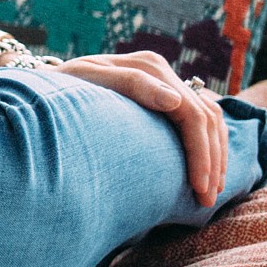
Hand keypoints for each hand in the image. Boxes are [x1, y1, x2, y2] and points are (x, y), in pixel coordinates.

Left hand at [37, 50, 227, 208]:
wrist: (50, 83)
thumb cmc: (62, 87)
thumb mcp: (85, 82)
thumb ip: (129, 85)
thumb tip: (174, 100)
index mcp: (149, 67)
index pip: (190, 113)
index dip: (200, 153)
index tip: (197, 188)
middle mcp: (163, 72)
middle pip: (205, 119)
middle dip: (210, 161)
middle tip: (206, 199)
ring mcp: (167, 82)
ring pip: (211, 119)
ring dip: (217, 156)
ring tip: (211, 191)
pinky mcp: (166, 96)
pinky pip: (203, 120)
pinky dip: (211, 145)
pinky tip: (209, 171)